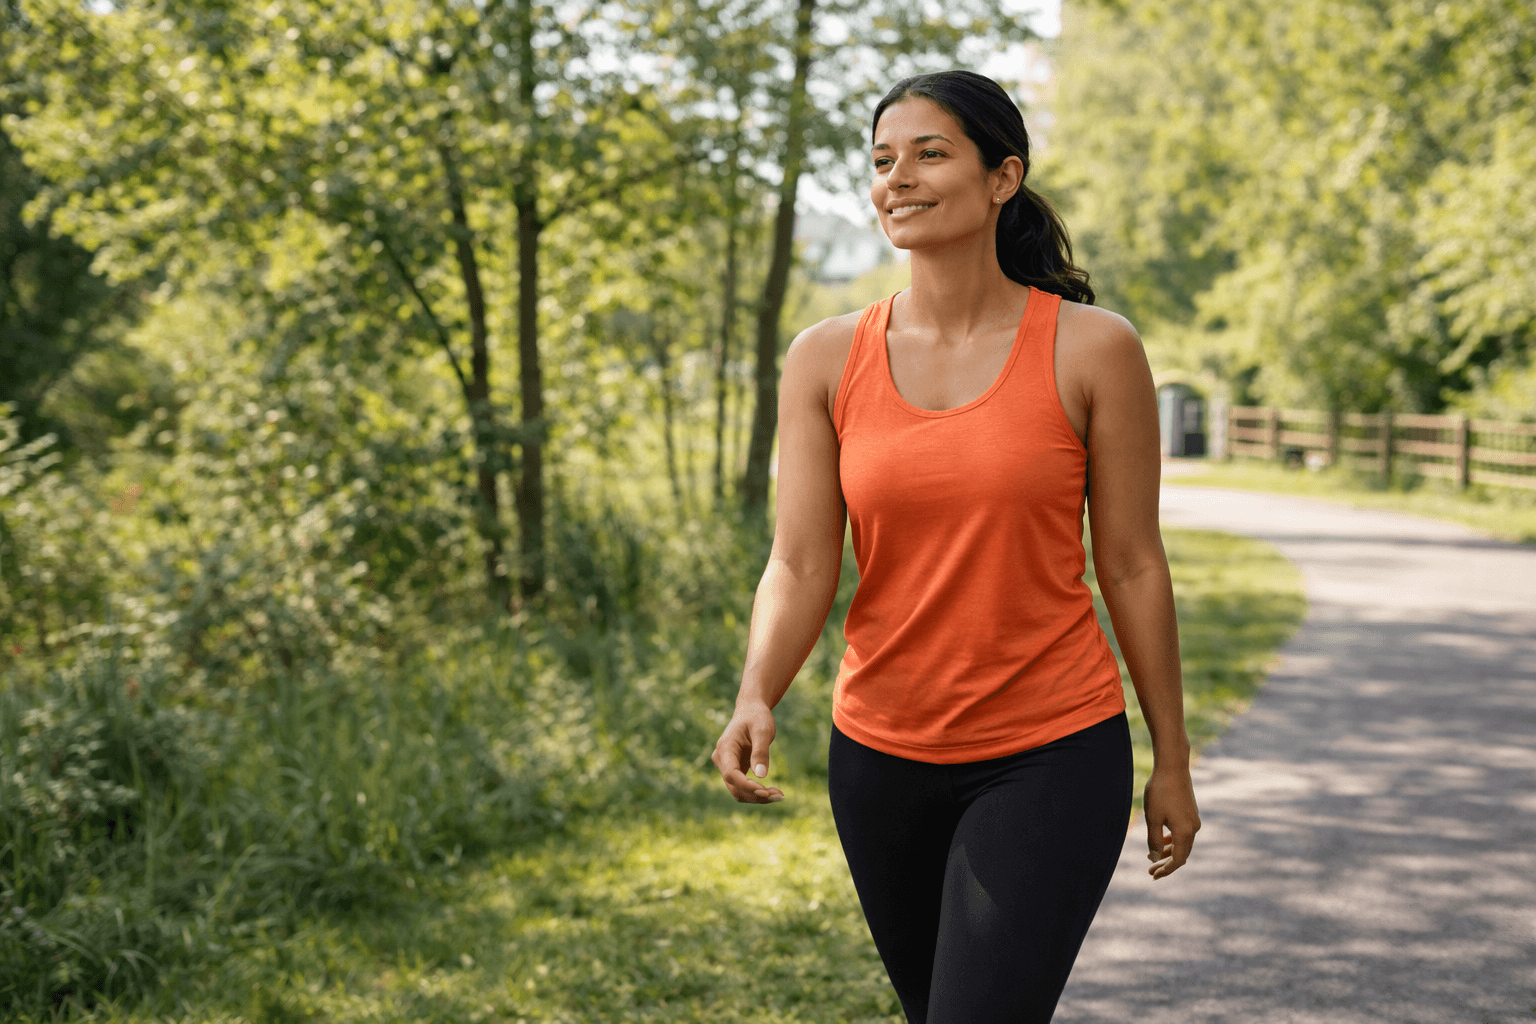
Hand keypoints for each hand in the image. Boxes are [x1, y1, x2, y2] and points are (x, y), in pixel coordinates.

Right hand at [711, 701, 783, 803]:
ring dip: (757, 797)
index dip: (747, 786)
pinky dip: (757, 793)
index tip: (766, 791)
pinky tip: (773, 793)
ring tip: (779, 795)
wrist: (751, 710)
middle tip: (780, 796)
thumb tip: (761, 776)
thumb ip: (761, 752)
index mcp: (725, 747)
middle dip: (756, 795)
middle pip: (734, 787)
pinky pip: (743, 787)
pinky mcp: (735, 770)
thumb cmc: (757, 717)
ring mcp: (726, 766)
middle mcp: (721, 759)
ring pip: (738, 791)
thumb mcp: (763, 730)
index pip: (731, 774)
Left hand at [1144, 764, 1199, 878]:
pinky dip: (1172, 840)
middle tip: (1150, 870)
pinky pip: (1183, 833)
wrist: (1172, 767)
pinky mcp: (1191, 813)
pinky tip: (1161, 840)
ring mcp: (1194, 820)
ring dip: (1168, 852)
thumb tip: (1154, 857)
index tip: (1153, 875)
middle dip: (1166, 863)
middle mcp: (1193, 828)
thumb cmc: (1160, 791)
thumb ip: (1154, 840)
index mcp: (1185, 832)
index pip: (1178, 860)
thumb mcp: (1152, 818)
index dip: (1166, 870)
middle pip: (1181, 854)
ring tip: (1152, 857)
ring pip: (1182, 843)